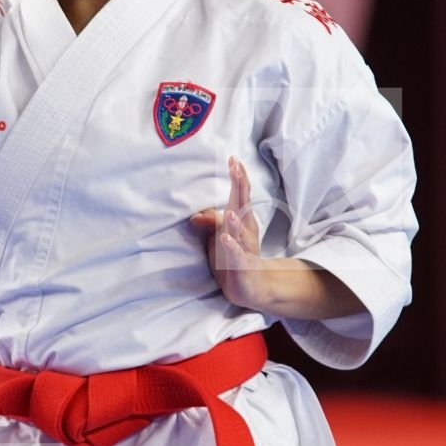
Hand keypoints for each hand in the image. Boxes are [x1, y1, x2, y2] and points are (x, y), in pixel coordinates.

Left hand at [189, 155, 277, 312]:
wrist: (251, 287)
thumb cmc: (234, 256)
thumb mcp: (219, 236)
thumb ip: (210, 222)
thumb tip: (194, 214)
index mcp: (242, 220)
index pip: (240, 195)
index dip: (238, 178)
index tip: (233, 159)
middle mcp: (246, 230)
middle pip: (243, 204)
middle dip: (240, 186)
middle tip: (236, 168)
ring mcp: (245, 247)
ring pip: (240, 230)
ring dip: (234, 218)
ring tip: (229, 206)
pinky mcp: (241, 265)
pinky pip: (236, 255)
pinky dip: (231, 246)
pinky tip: (225, 238)